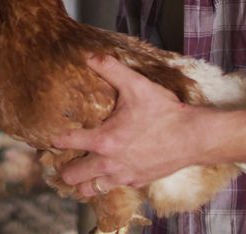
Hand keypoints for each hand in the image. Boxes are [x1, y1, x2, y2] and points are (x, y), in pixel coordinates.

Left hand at [53, 55, 207, 195]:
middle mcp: (109, 163)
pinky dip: (103, 184)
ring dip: (82, 182)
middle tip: (62, 159)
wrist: (194, 137)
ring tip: (80, 171)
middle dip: (63, 168)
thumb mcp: (137, 86)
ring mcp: (123, 177)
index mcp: (104, 140)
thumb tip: (90, 55)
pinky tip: (106, 173)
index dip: (55, 139)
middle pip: (72, 176)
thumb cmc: (165, 112)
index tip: (51, 137)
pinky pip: (111, 189)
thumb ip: (111, 69)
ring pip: (90, 190)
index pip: (67, 142)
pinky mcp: (137, 183)